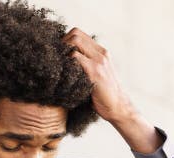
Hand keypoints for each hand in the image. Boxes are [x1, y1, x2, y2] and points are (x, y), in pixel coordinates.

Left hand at [63, 28, 163, 153]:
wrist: (119, 108)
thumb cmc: (104, 96)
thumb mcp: (97, 76)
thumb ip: (86, 66)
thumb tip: (65, 65)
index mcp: (102, 53)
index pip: (79, 34)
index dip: (65, 40)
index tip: (58, 53)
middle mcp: (101, 53)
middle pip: (75, 33)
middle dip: (61, 43)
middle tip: (54, 58)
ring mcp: (99, 61)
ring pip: (74, 41)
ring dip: (62, 51)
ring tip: (57, 65)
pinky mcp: (95, 72)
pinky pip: (75, 57)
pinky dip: (66, 62)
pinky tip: (62, 73)